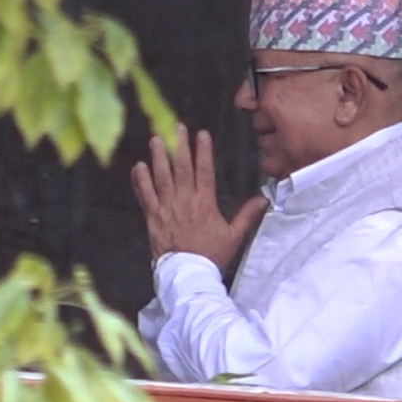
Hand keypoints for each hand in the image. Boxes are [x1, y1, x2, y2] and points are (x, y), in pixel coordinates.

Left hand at [131, 124, 267, 272]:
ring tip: (155, 138)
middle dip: (179, 144)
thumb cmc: (212, 256)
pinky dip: (140, 180)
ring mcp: (167, 208)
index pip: (204, 169)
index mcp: (205, 202)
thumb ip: (248, 215)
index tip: (201, 133)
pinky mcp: (153, 217)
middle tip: (176, 127)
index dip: (203, 150)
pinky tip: (138, 166)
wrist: (188, 274)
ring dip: (158, 156)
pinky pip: (145, 195)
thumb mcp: (234, 236)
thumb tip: (264, 199)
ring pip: (161, 176)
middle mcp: (185, 200)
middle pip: (181, 167)